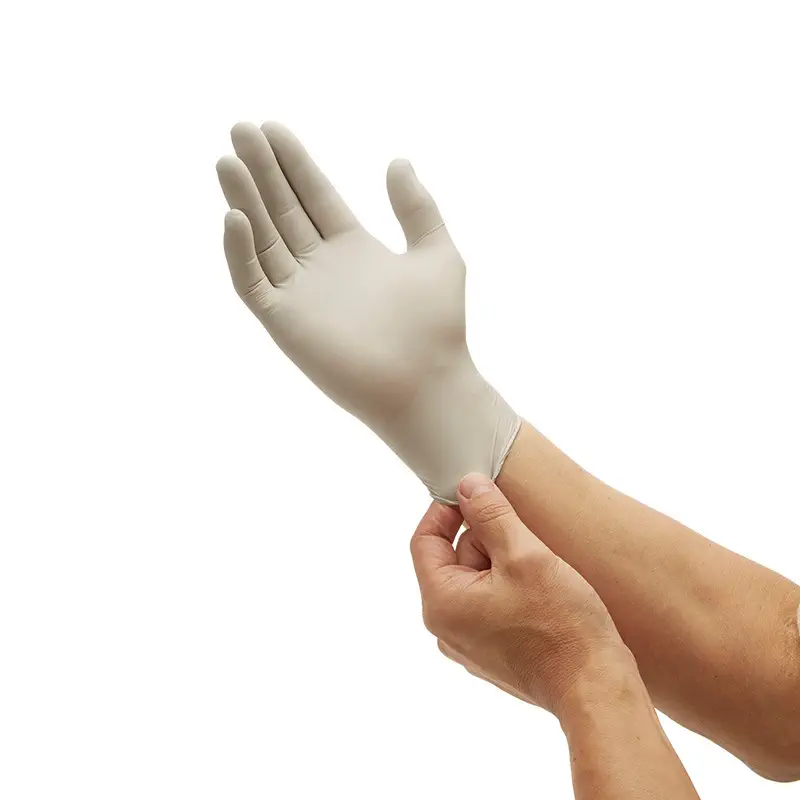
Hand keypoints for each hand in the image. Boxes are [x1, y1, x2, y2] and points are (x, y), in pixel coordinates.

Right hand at [216, 122, 517, 501]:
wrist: (427, 384)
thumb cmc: (438, 326)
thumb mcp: (436, 253)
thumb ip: (417, 208)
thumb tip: (397, 160)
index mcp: (353, 249)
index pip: (314, 196)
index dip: (294, 163)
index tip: (272, 128)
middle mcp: (321, 268)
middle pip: (283, 210)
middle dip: (262, 171)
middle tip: (241, 130)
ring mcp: (300, 295)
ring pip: (262, 239)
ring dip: (244, 200)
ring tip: (228, 159)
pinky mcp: (285, 323)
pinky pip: (252, 283)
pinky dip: (240, 253)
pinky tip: (235, 217)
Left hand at [410, 473, 633, 715]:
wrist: (596, 688)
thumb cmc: (560, 625)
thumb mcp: (523, 554)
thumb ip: (490, 514)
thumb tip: (467, 484)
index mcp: (441, 603)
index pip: (425, 540)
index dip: (447, 510)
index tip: (476, 493)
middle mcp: (447, 628)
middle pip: (454, 558)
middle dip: (486, 538)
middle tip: (523, 536)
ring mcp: (471, 644)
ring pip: (477, 579)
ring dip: (503, 561)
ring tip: (539, 566)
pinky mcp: (496, 653)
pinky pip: (492, 603)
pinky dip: (512, 586)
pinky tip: (543, 588)